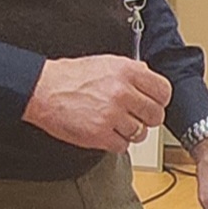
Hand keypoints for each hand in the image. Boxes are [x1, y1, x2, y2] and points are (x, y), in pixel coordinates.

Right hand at [22, 55, 171, 150]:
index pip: (163, 91)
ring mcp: (112, 115)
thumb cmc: (70, 76)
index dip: (160, 100)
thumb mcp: (106, 62)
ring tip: (116, 123)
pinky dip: (116, 142)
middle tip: (136, 116)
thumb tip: (150, 79)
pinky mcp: (100, 135)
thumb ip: (132, 71)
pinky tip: (107, 132)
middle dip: (147, 118)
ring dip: (130, 131)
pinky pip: (123, 146)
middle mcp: (122, 92)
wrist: (43, 90)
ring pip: (140, 133)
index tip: (154, 103)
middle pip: (155, 115)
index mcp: (127, 72)